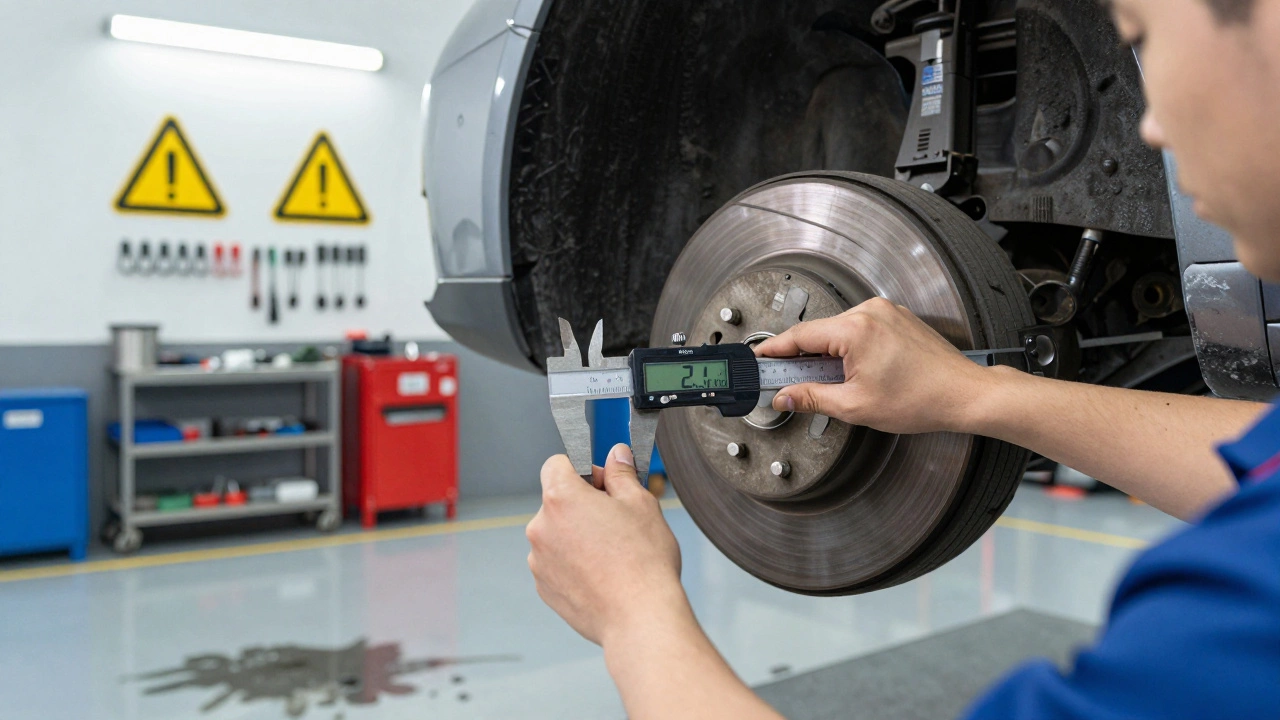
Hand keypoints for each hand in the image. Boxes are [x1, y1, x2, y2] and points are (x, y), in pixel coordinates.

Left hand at [527, 444, 687, 645]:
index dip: (584, 470)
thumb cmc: (643, 560)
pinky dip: (574, 564)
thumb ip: (621, 474)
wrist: (640, 617)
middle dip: (583, 505)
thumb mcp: (641, 504)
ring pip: (557, 534)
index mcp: (560, 498)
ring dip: (577, 536)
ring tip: (613, 554)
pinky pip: (557, 563)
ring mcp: (538, 561)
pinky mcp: (544, 588)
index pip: (557, 464)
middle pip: (557, 501)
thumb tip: (616, 455)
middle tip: (617, 522)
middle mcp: (540, 528)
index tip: (606, 486)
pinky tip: (603, 575)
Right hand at [754, 297, 997, 434]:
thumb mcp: (855, 406)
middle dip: (801, 358)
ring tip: (827, 383)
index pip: (800, 336)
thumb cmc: (922, 399)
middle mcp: (870, 312)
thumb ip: (812, 398)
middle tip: (787, 382)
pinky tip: (850, 371)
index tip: (759, 359)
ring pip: (839, 331)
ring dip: (826, 354)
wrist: (964, 394)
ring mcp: (885, 312)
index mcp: (856, 329)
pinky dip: (848, 348)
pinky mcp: (896, 318)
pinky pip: (859, 329)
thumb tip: (785, 397)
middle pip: (819, 332)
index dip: (774, 349)